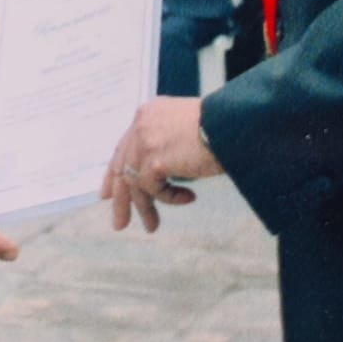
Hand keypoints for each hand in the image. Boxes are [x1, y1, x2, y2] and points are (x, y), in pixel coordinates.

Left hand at [101, 97, 220, 232]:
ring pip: (134, 183)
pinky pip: (153, 189)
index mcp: (147, 114)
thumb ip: (164, 143)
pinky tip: (189, 198)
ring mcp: (144, 141)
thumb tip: (154, 174)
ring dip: (144, 208)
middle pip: (122, 166)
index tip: (109, 194)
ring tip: (152, 227)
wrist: (232, 125)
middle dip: (121, 198)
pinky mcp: (153, 159)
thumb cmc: (221, 127)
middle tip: (119, 222)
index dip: (115, 172)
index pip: (124, 146)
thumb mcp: (184, 130)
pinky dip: (169, 199)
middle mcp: (140, 124)